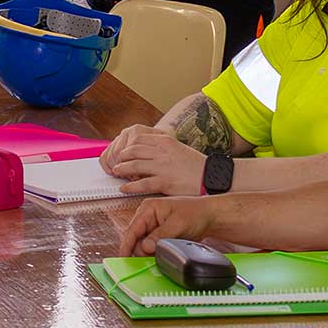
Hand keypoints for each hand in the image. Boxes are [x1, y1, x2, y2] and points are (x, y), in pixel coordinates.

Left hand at [98, 124, 218, 196]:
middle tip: (116, 163)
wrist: (211, 176)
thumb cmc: (195, 165)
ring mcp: (163, 167)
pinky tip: (124, 189)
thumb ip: (161, 148)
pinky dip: (130, 187)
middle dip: (121, 157)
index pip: (137, 139)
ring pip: (134, 165)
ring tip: (117, 173)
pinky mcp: (165, 182)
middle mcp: (162, 152)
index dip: (126, 146)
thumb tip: (145, 151)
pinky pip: (142, 184)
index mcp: (165, 141)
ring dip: (121, 170)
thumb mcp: (177, 148)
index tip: (122, 152)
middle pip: (132, 151)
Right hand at [118, 196, 222, 255]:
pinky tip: (163, 253)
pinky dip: (155, 251)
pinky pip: (151, 246)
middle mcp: (148, 216)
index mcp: (148, 208)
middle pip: (136, 239)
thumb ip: (159, 236)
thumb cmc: (196, 212)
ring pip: (143, 244)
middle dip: (141, 250)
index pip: (132, 229)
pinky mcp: (159, 234)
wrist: (210, 216)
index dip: (127, 245)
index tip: (123, 258)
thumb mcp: (177, 224)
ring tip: (161, 254)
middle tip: (150, 259)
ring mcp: (153, 225)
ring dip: (149, 252)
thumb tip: (145, 247)